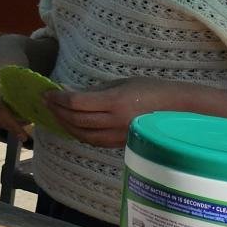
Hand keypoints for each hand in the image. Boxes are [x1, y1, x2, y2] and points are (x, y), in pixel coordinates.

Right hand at [0, 52, 27, 136]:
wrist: (1, 47)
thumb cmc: (18, 59)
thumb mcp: (25, 75)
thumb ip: (29, 93)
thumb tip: (40, 115)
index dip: (9, 123)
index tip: (24, 135)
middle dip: (6, 124)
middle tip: (24, 129)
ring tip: (16, 123)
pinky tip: (4, 117)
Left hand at [45, 79, 195, 150]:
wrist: (180, 109)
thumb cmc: (152, 90)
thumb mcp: (122, 83)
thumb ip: (95, 90)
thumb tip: (70, 93)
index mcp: (115, 102)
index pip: (76, 103)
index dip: (58, 98)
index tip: (47, 93)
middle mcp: (115, 121)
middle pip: (76, 119)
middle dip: (57, 111)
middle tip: (46, 102)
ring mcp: (119, 135)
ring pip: (82, 134)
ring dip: (64, 124)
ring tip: (55, 114)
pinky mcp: (122, 143)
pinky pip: (94, 141)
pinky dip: (79, 133)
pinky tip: (72, 125)